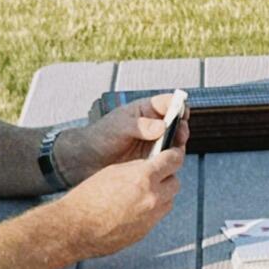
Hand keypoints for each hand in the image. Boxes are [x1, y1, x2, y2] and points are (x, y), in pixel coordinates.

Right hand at [54, 144, 183, 258]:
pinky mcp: (145, 232)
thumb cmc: (87, 199)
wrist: (75, 228)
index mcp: (143, 177)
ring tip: (143, 192)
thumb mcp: (113, 171)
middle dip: (167, 177)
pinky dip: (152, 210)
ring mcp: (150, 217)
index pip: (173, 161)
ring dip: (162, 194)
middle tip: (156, 174)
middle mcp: (152, 197)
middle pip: (175, 182)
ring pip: (169, 201)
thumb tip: (149, 167)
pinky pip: (157, 216)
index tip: (173, 154)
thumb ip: (136, 168)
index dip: (174, 155)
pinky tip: (135, 208)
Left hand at [59, 95, 189, 179]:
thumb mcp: (118, 126)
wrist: (86, 159)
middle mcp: (154, 126)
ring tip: (171, 152)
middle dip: (181, 129)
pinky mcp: (152, 160)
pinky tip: (164, 165)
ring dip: (177, 147)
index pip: (169, 103)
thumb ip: (140, 126)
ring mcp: (154, 143)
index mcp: (146, 110)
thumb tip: (161, 127)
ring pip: (175, 143)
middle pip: (177, 124)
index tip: (181, 114)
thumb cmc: (100, 136)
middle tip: (179, 135)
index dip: (179, 106)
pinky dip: (169, 162)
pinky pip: (167, 160)